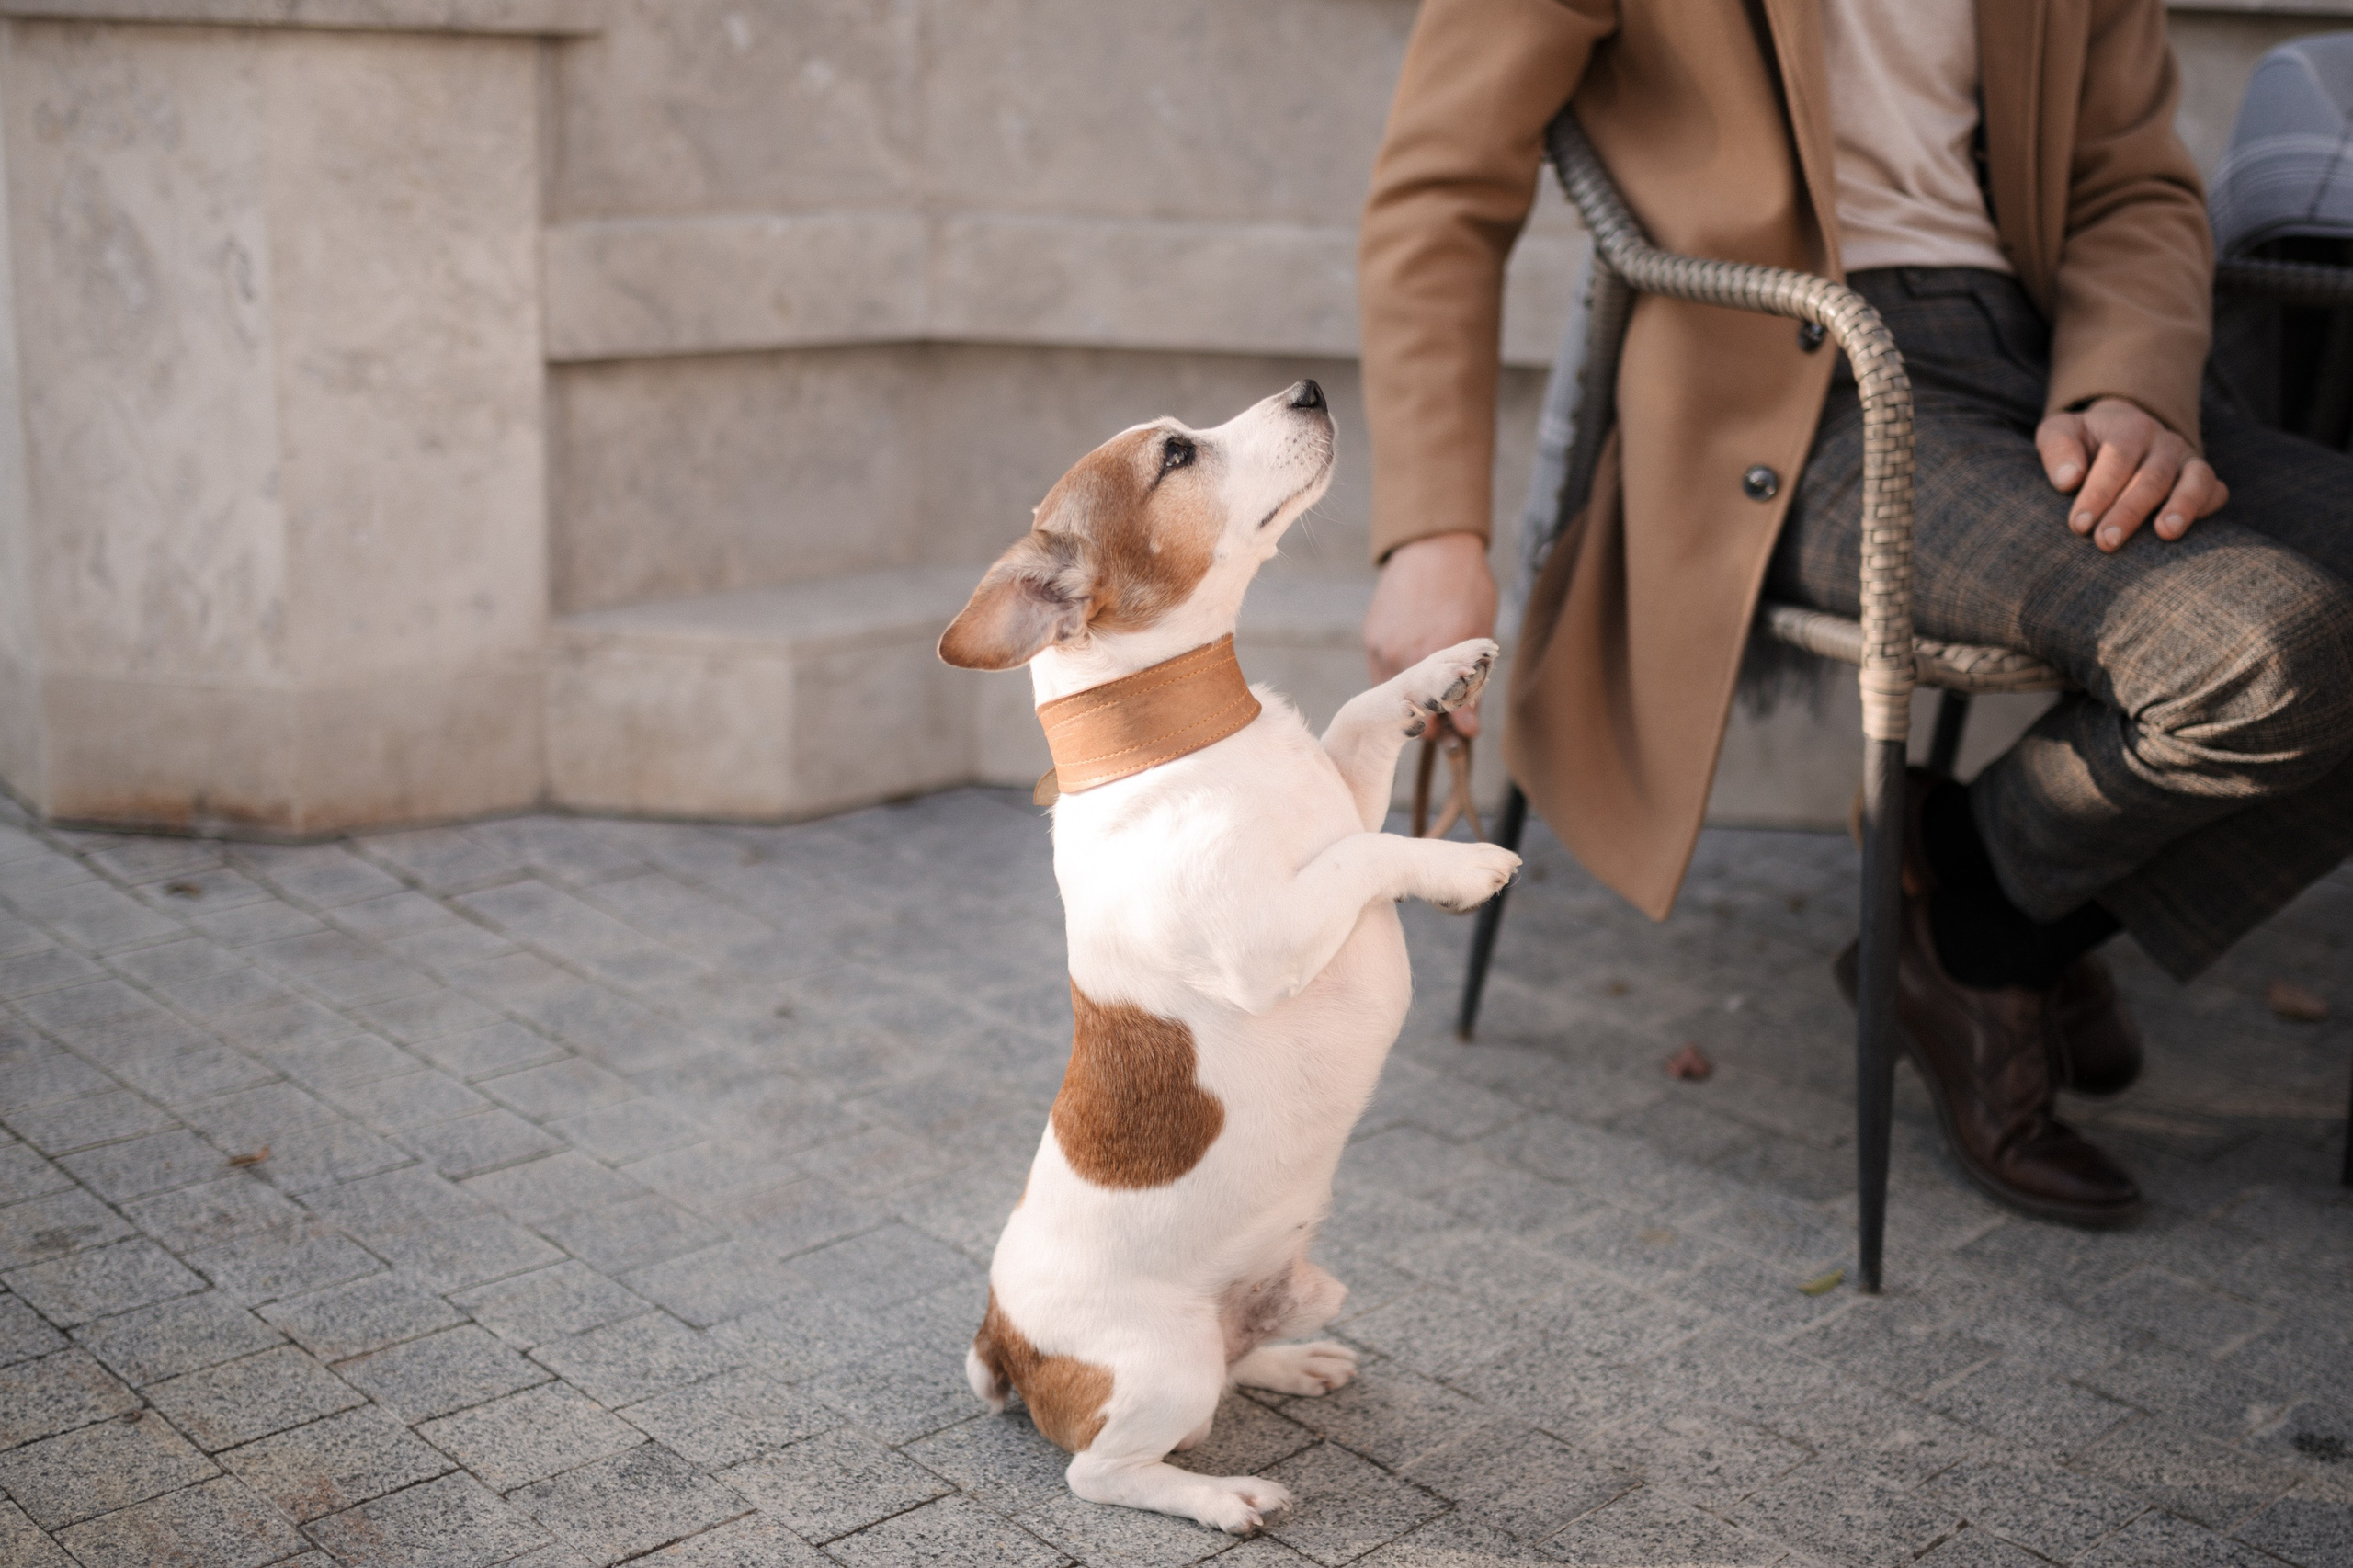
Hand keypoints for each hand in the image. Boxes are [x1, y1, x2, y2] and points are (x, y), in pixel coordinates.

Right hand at [1365, 533, 1496, 735]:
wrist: (1433, 546)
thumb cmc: (1467, 588)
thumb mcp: (1480, 635)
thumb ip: (1473, 689)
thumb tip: (1468, 731)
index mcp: (1436, 660)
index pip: (1431, 724)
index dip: (1443, 729)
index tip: (1454, 724)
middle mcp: (1403, 658)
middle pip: (1410, 714)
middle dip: (1428, 714)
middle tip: (1446, 700)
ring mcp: (1382, 649)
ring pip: (1393, 696)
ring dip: (1411, 694)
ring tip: (1431, 672)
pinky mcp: (1371, 639)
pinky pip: (1382, 674)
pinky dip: (1398, 674)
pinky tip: (1415, 654)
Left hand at [2036, 397, 2227, 551]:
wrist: (2118, 432)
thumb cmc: (2082, 442)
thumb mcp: (2059, 432)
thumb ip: (2058, 448)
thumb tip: (2068, 479)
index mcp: (2129, 427)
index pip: (2117, 459)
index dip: (2098, 493)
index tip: (2079, 525)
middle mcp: (2163, 442)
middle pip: (2152, 477)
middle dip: (2128, 511)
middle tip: (2106, 542)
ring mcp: (2187, 461)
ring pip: (2194, 480)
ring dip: (2181, 507)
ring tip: (2166, 533)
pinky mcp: (2201, 480)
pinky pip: (2215, 492)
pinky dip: (2206, 508)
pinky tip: (2190, 532)